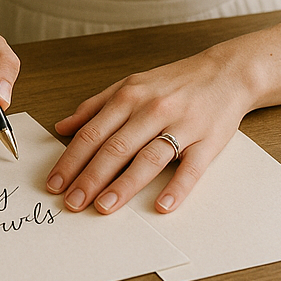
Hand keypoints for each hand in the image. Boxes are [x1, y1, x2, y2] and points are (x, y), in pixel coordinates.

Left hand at [46, 48, 251, 214]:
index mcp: (128, 97)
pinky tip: (162, 206)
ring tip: (103, 207)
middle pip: (115, 147)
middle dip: (90, 177)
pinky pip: (191, 168)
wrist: (224, 73)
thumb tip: (62, 126)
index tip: (55, 183)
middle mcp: (151, 110)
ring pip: (147, 158)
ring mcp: (180, 126)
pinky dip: (176, 188)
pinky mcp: (207, 142)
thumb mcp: (129, 85)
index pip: (92, 133)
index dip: (71, 159)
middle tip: (72, 202)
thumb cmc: (173, 82)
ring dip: (124, 185)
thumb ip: (94, 106)